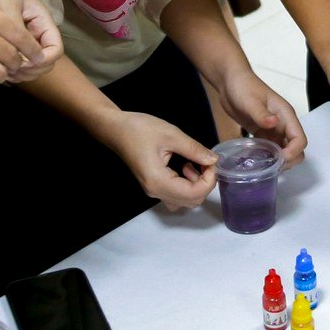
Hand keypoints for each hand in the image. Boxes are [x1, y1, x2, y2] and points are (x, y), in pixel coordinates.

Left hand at [0, 0, 61, 82]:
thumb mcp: (7, 7)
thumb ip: (17, 34)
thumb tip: (25, 61)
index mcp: (42, 21)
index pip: (55, 50)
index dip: (43, 61)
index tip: (22, 62)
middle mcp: (35, 33)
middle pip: (44, 62)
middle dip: (30, 71)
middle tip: (7, 70)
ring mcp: (21, 39)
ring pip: (29, 66)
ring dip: (18, 72)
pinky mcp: (7, 42)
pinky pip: (13, 62)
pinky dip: (6, 68)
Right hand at [105, 111, 219, 209]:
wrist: (116, 128)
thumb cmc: (140, 129)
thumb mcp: (171, 134)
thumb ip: (194, 149)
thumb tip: (214, 160)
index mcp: (158, 181)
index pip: (194, 193)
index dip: (209, 179)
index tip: (212, 161)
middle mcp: (155, 192)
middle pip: (191, 201)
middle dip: (205, 182)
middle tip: (205, 161)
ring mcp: (153, 191)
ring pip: (184, 201)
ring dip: (196, 185)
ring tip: (192, 163)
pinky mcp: (153, 186)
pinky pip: (175, 195)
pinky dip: (186, 186)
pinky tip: (184, 168)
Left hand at [208, 67, 307, 165]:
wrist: (230, 81)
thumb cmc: (242, 86)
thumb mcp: (250, 101)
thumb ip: (262, 114)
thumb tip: (274, 124)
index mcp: (285, 115)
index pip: (300, 139)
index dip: (293, 153)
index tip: (279, 161)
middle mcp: (283, 123)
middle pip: (296, 148)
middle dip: (288, 161)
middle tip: (271, 168)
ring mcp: (273, 129)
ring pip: (284, 150)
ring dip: (277, 161)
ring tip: (263, 167)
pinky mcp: (263, 132)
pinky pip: (270, 149)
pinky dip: (267, 157)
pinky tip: (255, 161)